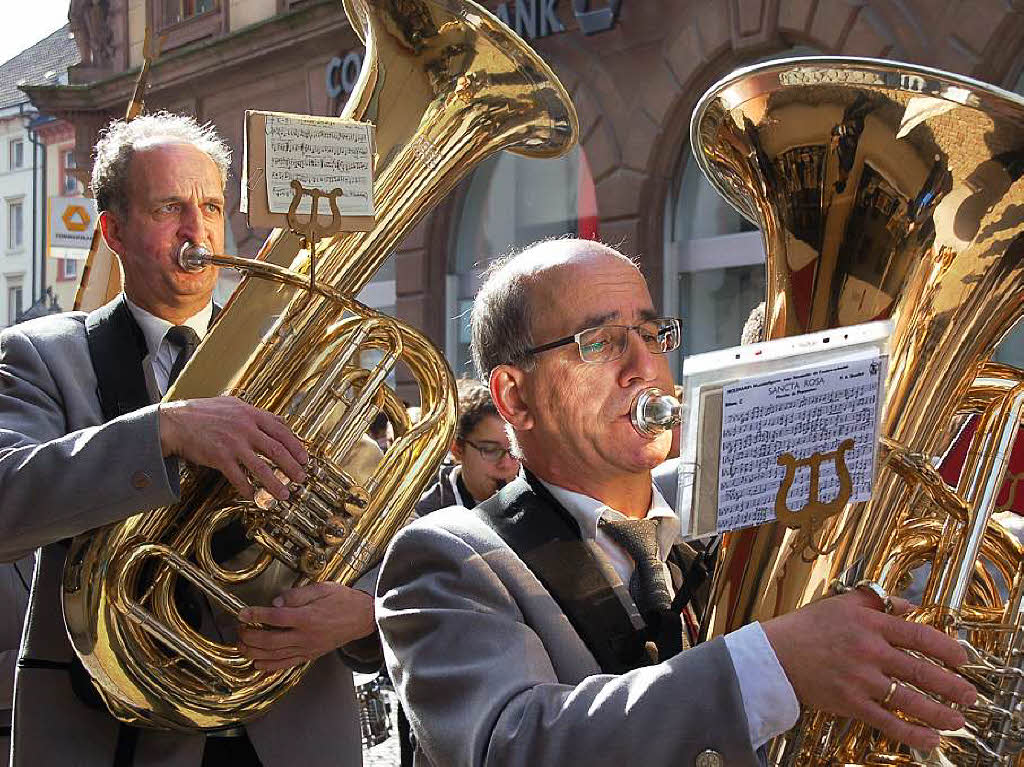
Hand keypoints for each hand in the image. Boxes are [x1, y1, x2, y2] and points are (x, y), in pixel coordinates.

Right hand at [159, 396, 306, 500]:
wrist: (175, 422)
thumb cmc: (202, 413)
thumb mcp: (232, 404)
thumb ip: (254, 413)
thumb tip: (276, 420)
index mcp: (251, 414)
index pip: (281, 430)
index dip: (296, 446)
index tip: (304, 458)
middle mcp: (245, 428)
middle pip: (277, 450)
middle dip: (292, 466)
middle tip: (301, 478)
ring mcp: (233, 443)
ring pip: (262, 467)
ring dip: (275, 483)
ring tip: (284, 494)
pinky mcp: (220, 457)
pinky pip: (239, 477)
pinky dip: (248, 488)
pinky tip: (254, 496)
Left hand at [236, 582, 375, 670]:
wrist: (364, 618)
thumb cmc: (344, 601)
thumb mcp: (323, 589)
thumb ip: (298, 595)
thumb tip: (276, 601)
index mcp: (308, 617)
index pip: (275, 617)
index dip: (256, 615)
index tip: (243, 613)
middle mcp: (306, 636)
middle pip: (270, 640)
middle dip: (250, 636)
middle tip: (239, 629)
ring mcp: (308, 648)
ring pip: (275, 655)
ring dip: (255, 652)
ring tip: (242, 646)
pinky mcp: (310, 655)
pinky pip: (287, 664)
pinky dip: (270, 666)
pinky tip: (258, 663)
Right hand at [761, 588, 976, 751]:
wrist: (773, 655)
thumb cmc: (806, 628)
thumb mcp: (841, 604)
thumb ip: (876, 601)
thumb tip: (908, 607)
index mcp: (868, 623)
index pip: (918, 635)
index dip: (946, 648)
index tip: (962, 658)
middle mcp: (868, 650)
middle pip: (920, 670)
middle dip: (951, 686)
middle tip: (969, 695)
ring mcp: (859, 678)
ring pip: (909, 699)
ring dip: (939, 712)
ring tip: (956, 720)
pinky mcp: (849, 702)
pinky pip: (887, 721)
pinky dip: (911, 732)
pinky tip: (929, 738)